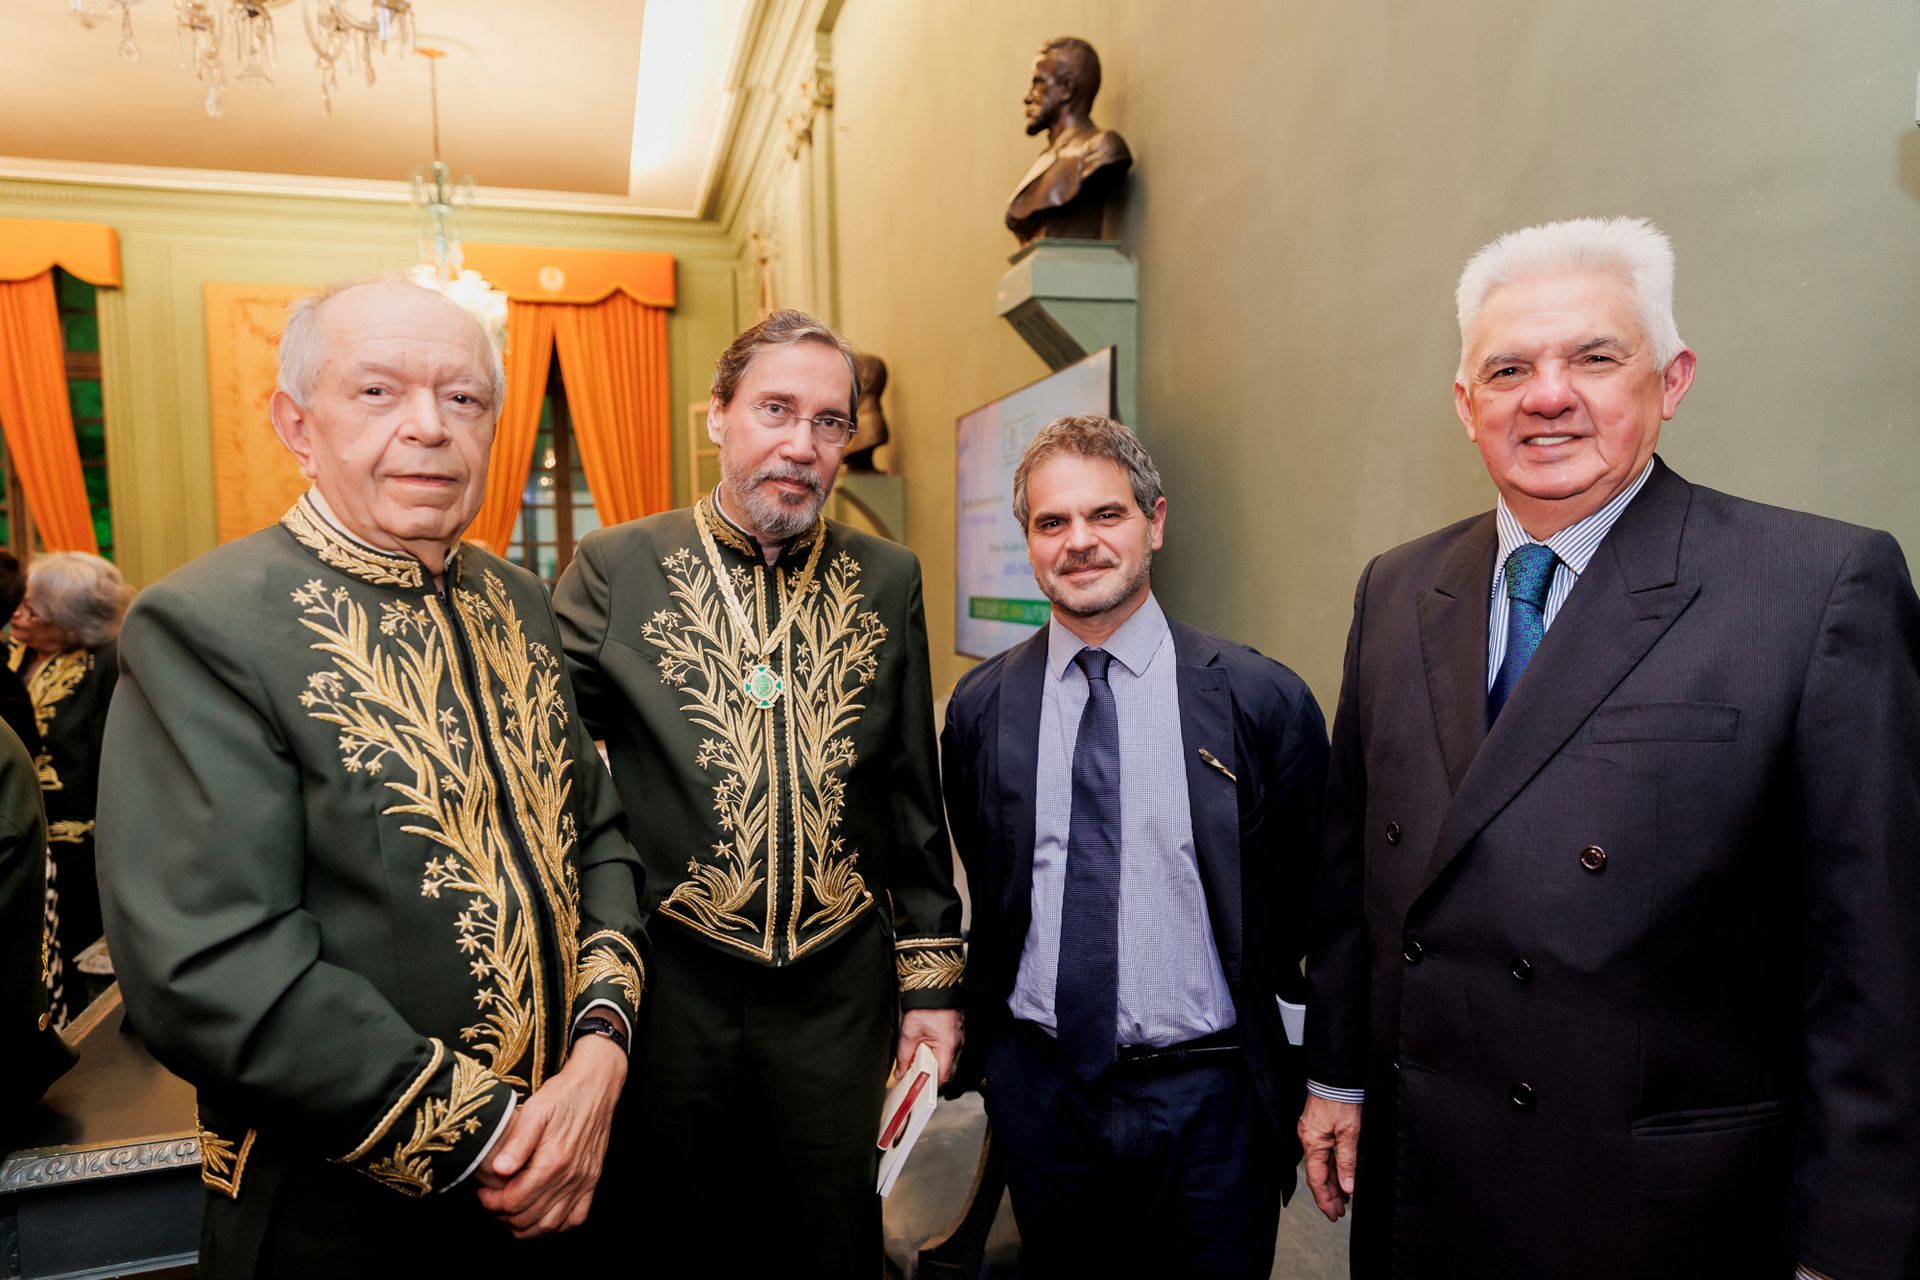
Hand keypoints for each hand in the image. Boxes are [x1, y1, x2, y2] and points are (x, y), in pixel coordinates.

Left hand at [474, 1035, 626, 1236]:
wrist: (596, 1085)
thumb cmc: (563, 1095)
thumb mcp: (535, 1110)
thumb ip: (517, 1142)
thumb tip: (498, 1170)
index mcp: (553, 1161)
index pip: (515, 1201)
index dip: (493, 1203)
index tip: (483, 1194)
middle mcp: (570, 1176)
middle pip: (530, 1217)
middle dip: (504, 1215)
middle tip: (493, 1201)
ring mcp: (584, 1180)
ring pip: (552, 1224)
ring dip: (527, 1227)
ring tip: (511, 1213)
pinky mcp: (592, 1179)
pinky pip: (577, 1216)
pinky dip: (557, 1224)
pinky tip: (543, 1215)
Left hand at [897, 1008, 962, 1084]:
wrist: (933, 987)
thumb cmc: (925, 1007)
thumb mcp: (909, 1033)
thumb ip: (904, 1056)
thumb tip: (900, 1072)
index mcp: (947, 1046)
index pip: (942, 1076)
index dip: (931, 1084)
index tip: (919, 1087)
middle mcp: (957, 1044)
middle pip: (943, 1068)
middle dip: (928, 1071)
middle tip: (914, 1071)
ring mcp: (958, 1038)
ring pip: (945, 1058)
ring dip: (932, 1060)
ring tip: (918, 1055)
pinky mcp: (955, 1033)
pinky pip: (947, 1048)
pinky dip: (936, 1050)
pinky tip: (925, 1046)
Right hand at [1297, 1095, 1360, 1221]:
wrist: (1335, 1076)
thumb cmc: (1341, 1099)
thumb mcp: (1349, 1133)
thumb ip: (1347, 1161)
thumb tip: (1348, 1186)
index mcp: (1313, 1144)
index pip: (1317, 1180)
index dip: (1325, 1200)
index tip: (1334, 1214)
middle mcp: (1309, 1140)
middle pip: (1317, 1175)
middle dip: (1329, 1196)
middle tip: (1339, 1213)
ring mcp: (1312, 1134)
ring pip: (1321, 1166)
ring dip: (1331, 1183)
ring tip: (1342, 1199)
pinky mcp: (1318, 1128)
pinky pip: (1323, 1155)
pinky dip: (1332, 1169)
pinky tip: (1340, 1176)